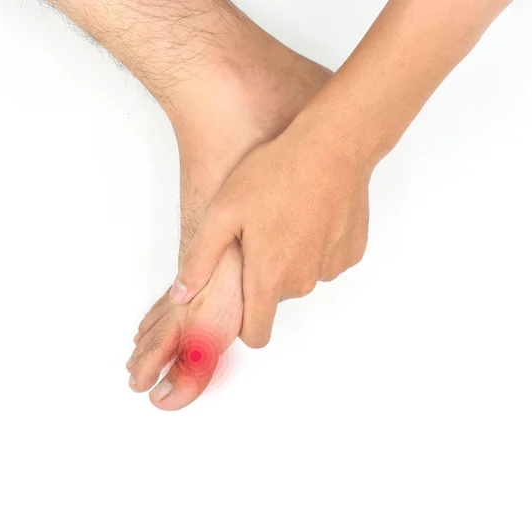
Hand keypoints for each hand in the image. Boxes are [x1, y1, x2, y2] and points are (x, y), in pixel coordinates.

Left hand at [169, 111, 374, 346]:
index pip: (256, 335)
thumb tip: (180, 297)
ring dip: (290, 259)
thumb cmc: (275, 173)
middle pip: (276, 299)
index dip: (243, 323)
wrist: (333, 145)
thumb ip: (199, 260)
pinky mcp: (351, 252)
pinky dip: (315, 246)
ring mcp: (330, 267)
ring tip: (283, 218)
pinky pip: (325, 261)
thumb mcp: (223, 212)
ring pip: (301, 278)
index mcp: (269, 278)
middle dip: (263, 277)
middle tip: (257, 235)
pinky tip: (309, 214)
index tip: (238, 298)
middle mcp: (303, 282)